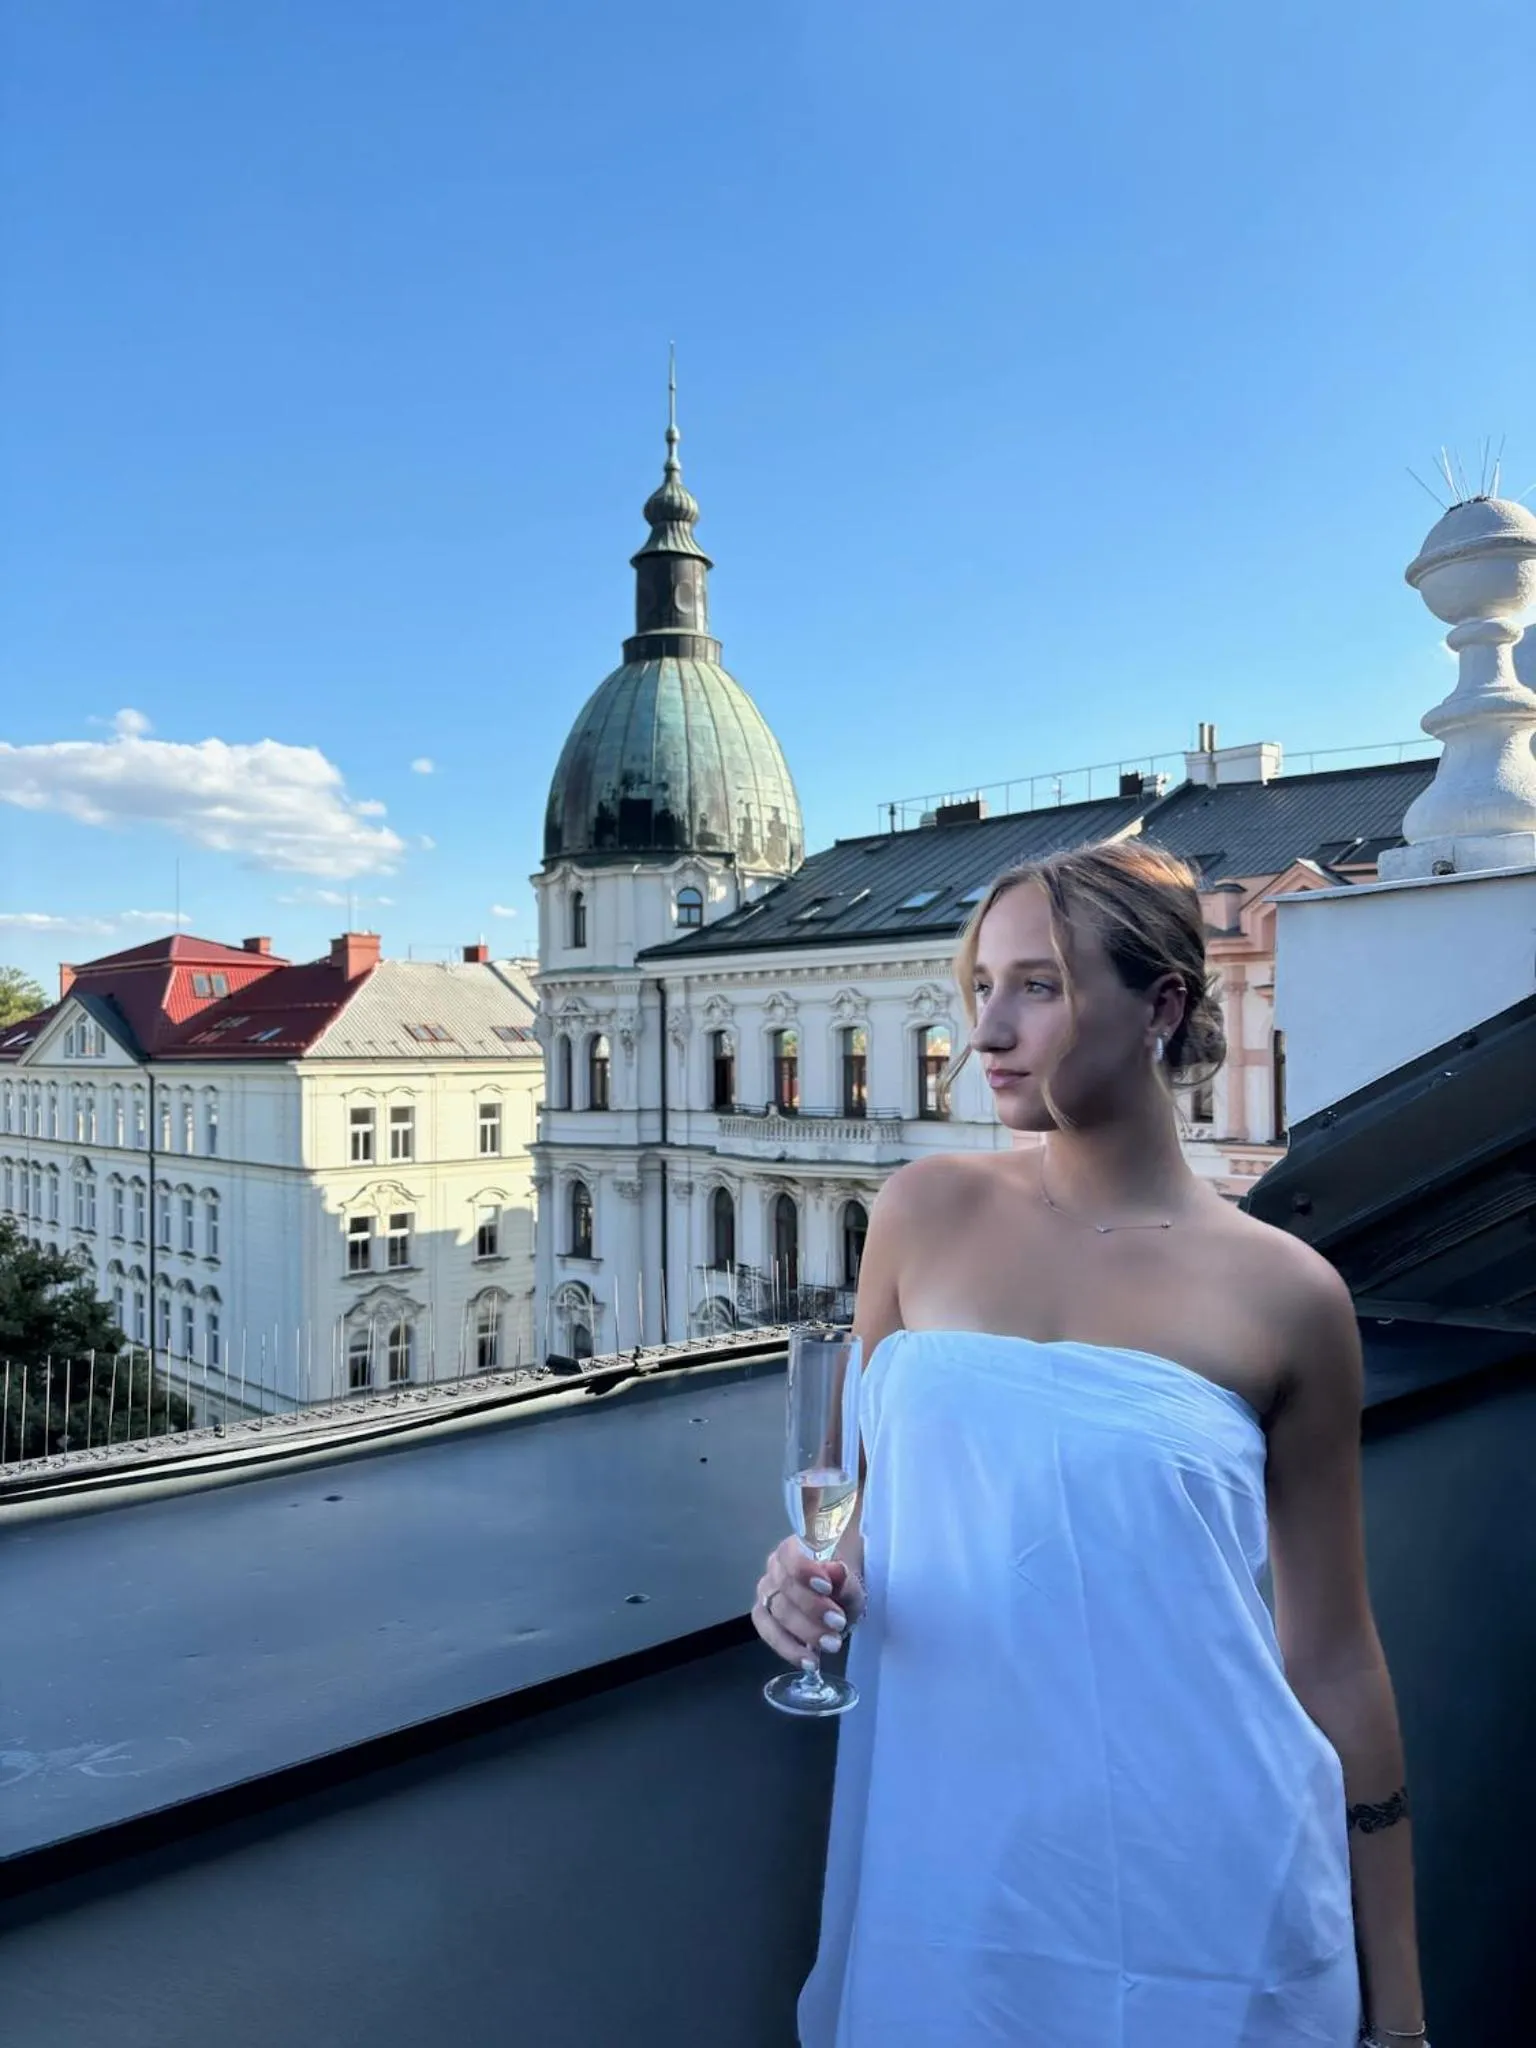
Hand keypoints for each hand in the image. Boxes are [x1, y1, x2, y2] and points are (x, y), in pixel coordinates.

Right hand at [753, 1535, 865, 1668]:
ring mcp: (767, 1594)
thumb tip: (836, 1570)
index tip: (827, 1587)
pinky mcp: (765, 1619)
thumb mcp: (853, 1582)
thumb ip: (846, 1579)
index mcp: (794, 1549)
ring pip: (775, 1612)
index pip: (789, 1554)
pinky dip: (788, 1648)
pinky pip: (768, 1633)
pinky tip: (809, 1661)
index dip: (804, 1570)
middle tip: (838, 1623)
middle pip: (783, 1588)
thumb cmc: (844, 1582)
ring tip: (831, 1645)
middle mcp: (774, 1569)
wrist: (840, 1599)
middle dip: (812, 1608)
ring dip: (804, 1631)